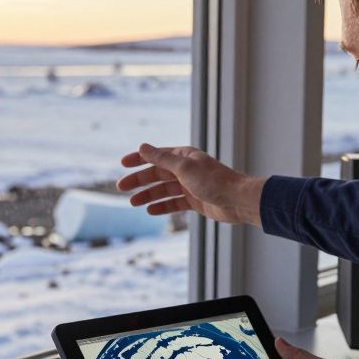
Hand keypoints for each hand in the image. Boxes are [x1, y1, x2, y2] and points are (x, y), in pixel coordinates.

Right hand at [117, 143, 265, 225]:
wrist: (237, 200)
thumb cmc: (213, 181)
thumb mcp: (184, 168)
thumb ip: (162, 159)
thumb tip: (143, 147)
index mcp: (184, 156)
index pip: (156, 155)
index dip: (139, 159)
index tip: (122, 164)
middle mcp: (186, 169)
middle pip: (157, 174)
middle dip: (139, 180)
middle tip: (121, 188)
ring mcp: (190, 185)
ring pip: (164, 189)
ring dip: (148, 195)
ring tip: (132, 203)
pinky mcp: (195, 201)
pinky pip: (174, 202)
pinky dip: (162, 206)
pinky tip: (150, 211)